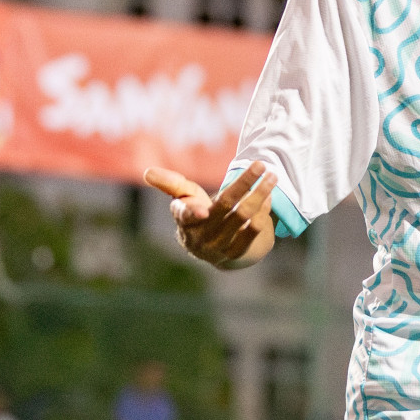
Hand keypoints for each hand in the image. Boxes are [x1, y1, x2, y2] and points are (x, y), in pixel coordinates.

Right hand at [144, 161, 275, 268]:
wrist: (213, 248)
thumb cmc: (197, 214)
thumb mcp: (184, 198)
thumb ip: (171, 184)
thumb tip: (147, 172)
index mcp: (184, 220)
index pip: (185, 215)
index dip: (191, 212)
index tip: (201, 209)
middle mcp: (199, 236)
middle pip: (225, 206)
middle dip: (245, 183)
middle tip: (262, 164)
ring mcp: (218, 247)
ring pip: (242, 217)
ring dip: (259, 195)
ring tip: (272, 178)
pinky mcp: (235, 254)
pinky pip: (252, 234)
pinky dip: (262, 216)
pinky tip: (270, 200)